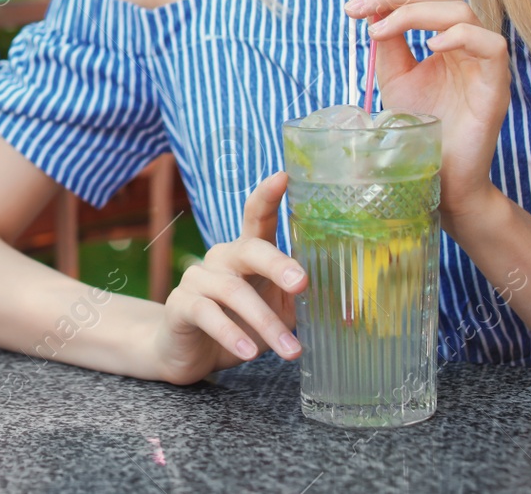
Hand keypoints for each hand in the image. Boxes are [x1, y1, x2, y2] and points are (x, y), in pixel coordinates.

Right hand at [151, 172, 307, 384]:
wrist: (190, 353)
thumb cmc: (240, 324)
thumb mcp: (276, 311)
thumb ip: (298, 302)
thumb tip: (350, 310)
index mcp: (247, 253)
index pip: (257, 217)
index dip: (267, 196)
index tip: (283, 177)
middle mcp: (222, 257)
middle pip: (249, 249)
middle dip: (277, 264)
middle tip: (301, 285)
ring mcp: (198, 278)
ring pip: (233, 291)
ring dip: (265, 323)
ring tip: (290, 350)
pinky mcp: (180, 305)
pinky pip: (206, 314)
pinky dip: (231, 333)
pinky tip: (248, 352)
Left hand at [345, 0, 509, 223]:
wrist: (439, 176)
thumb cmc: (420, 128)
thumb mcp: (394, 76)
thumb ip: (386, 39)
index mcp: (445, 33)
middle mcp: (467, 40)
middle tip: (359, 4)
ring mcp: (484, 61)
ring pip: (460, 10)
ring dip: (413, 12)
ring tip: (378, 31)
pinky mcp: (496, 84)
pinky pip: (489, 44)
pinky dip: (458, 37)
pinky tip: (428, 48)